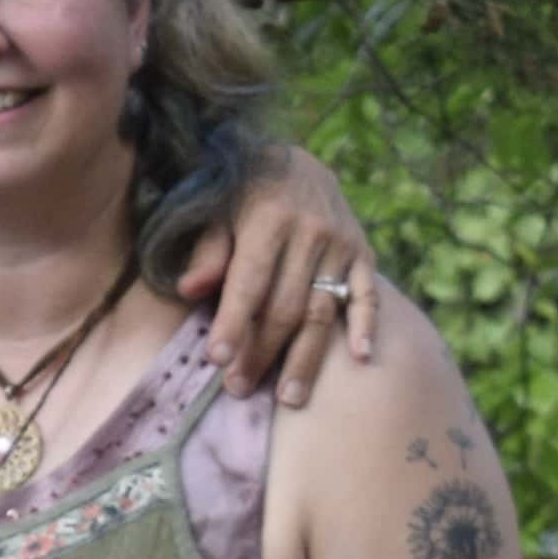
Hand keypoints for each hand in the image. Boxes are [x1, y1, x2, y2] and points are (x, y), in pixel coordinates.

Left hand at [174, 148, 376, 405]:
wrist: (295, 161)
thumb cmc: (241, 193)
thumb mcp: (216, 209)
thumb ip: (208, 251)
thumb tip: (189, 290)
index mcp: (269, 220)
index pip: (249, 282)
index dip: (232, 322)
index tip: (216, 360)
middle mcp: (311, 233)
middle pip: (285, 305)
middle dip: (261, 351)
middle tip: (238, 389)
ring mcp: (342, 244)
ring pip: (323, 309)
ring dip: (306, 356)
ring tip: (290, 397)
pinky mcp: (364, 252)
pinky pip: (368, 293)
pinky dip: (367, 326)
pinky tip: (361, 358)